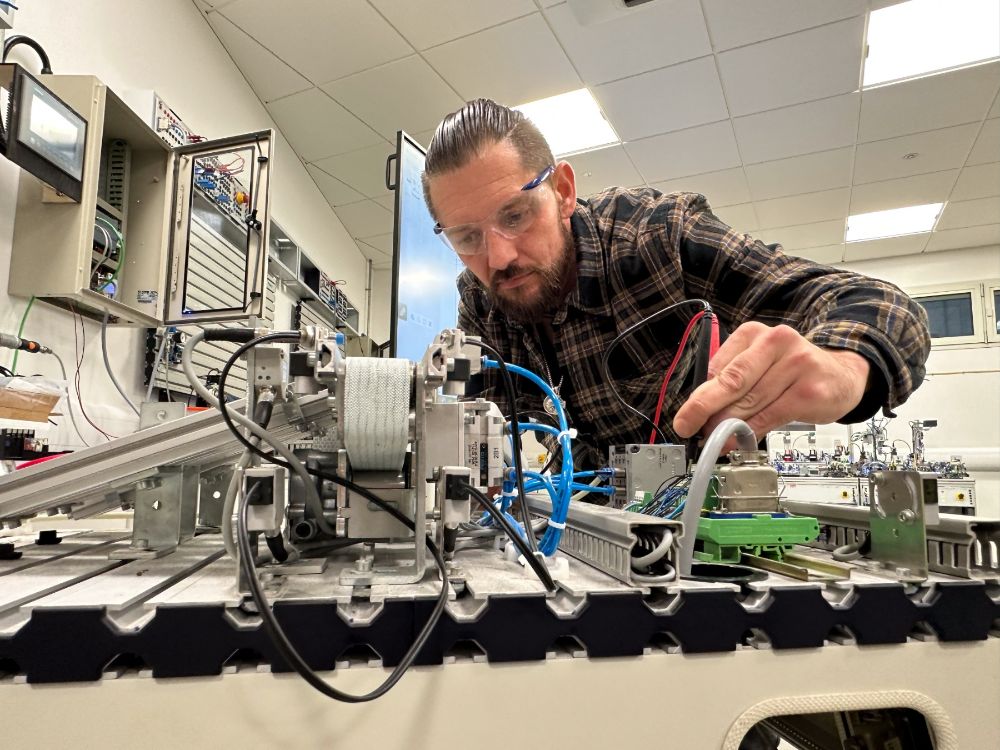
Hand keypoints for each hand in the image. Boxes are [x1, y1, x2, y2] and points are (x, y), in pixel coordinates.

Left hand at [672, 322, 869, 440]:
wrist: (842, 374)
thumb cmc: (792, 370)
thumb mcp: (759, 364)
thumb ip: (732, 381)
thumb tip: (700, 411)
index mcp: (754, 333)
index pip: (719, 366)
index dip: (699, 395)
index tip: (685, 415)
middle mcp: (775, 342)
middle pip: (732, 381)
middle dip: (704, 408)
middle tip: (686, 426)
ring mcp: (796, 365)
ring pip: (750, 401)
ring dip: (726, 425)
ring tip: (713, 440)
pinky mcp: (810, 391)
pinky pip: (771, 416)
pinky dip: (750, 432)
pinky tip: (739, 441)